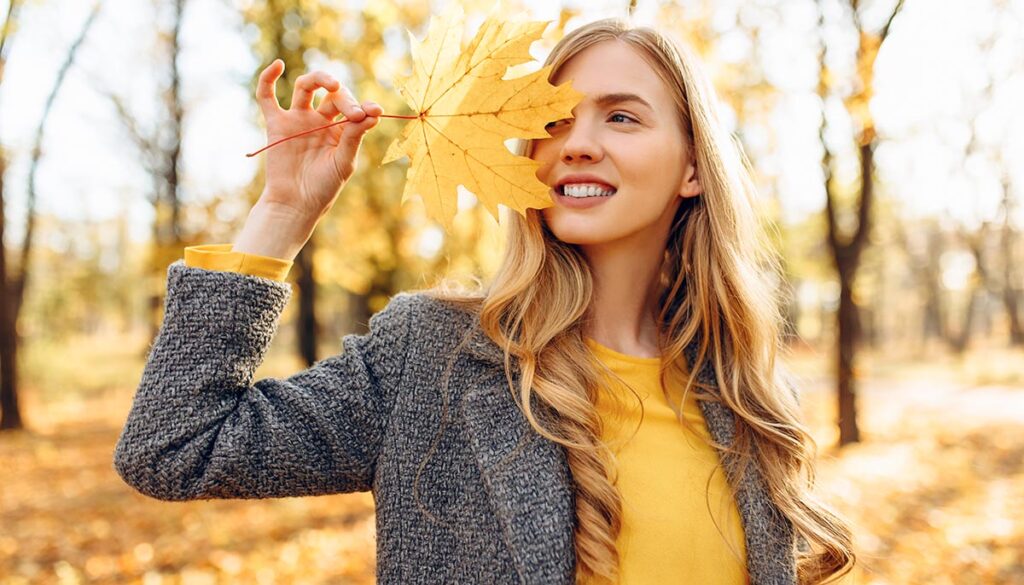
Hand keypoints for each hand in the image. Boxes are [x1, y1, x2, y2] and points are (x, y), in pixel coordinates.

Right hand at [254, 59, 382, 221]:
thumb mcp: (344, 162)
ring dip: (319, 79)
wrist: (296, 203)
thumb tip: (371, 112)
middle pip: (332, 95)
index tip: (374, 110)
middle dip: (346, 100)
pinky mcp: (276, 123)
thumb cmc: (324, 186)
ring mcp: (298, 119)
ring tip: (332, 84)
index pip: (353, 107)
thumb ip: (354, 137)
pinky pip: (268, 96)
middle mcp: (319, 119)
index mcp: (340, 129)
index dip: (363, 106)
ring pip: (306, 87)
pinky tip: (278, 65)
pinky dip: (268, 78)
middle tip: (353, 114)